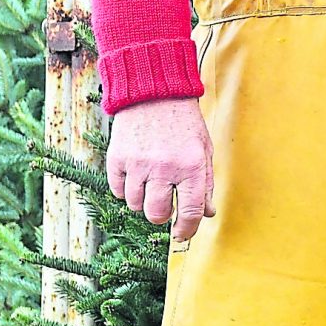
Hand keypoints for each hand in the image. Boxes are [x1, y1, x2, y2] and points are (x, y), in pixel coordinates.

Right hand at [106, 97, 213, 242]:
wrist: (154, 92)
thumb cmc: (183, 122)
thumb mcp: (204, 149)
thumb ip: (206, 183)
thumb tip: (207, 214)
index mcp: (192, 166)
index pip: (189, 212)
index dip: (187, 230)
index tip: (183, 234)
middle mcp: (164, 168)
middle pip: (157, 215)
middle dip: (161, 216)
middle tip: (165, 204)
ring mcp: (138, 164)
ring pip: (135, 205)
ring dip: (143, 200)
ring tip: (150, 182)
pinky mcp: (117, 159)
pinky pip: (118, 191)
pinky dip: (125, 189)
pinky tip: (135, 174)